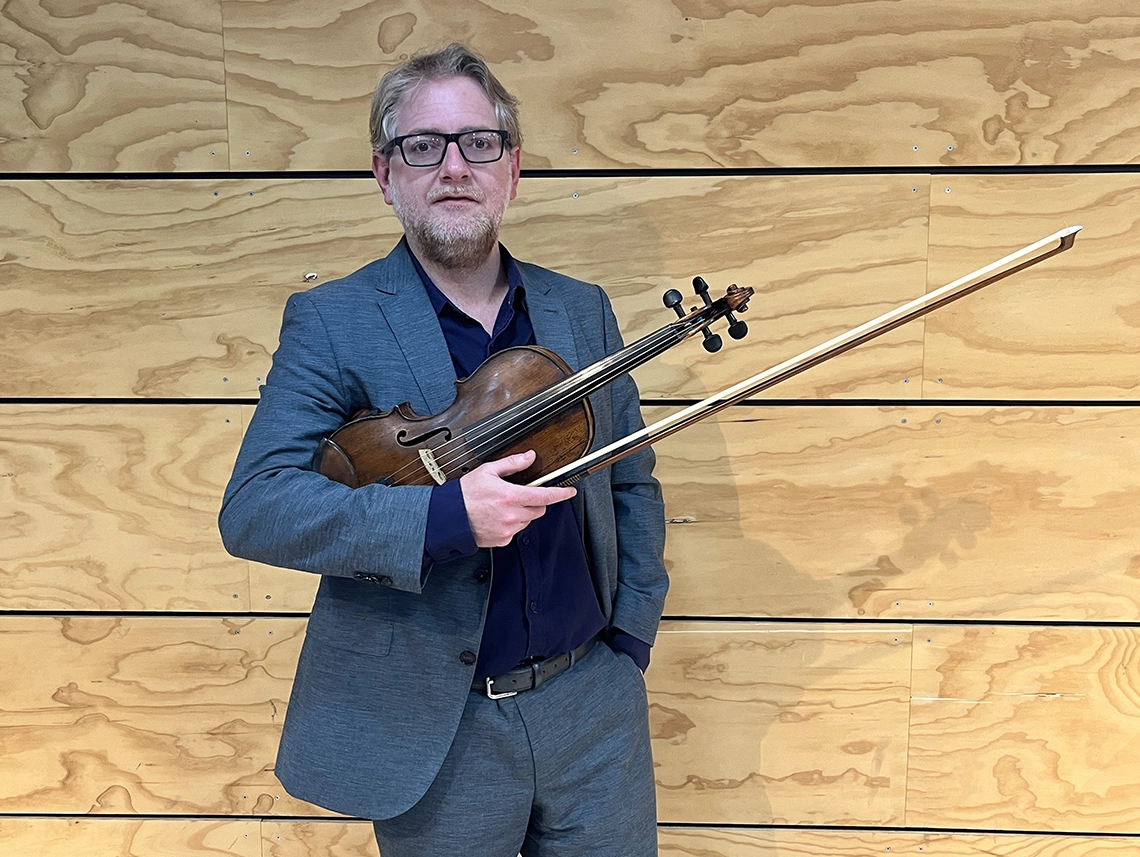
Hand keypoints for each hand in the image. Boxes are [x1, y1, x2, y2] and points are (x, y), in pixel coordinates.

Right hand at [459, 450, 576, 547]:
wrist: (449, 517)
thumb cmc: (465, 494)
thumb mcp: (488, 470)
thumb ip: (512, 463)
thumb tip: (529, 457)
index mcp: (511, 496)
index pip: (545, 496)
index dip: (561, 494)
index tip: (569, 492)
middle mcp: (512, 515)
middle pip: (539, 510)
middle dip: (535, 502)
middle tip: (519, 495)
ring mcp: (508, 530)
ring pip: (527, 521)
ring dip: (522, 514)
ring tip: (502, 506)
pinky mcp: (502, 540)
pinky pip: (515, 531)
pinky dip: (511, 524)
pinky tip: (497, 517)